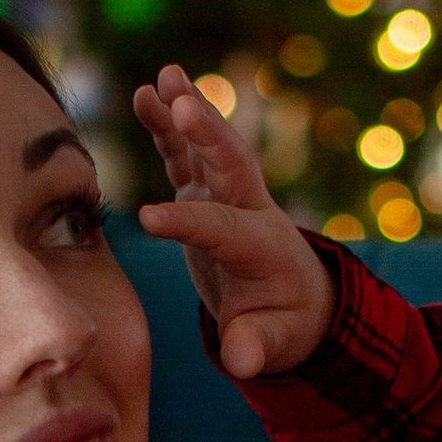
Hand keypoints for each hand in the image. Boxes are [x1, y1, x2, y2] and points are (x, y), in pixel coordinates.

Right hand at [132, 62, 337, 380]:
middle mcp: (248, 210)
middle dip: (207, 134)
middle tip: (182, 103)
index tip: (148, 219)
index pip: (220, 226)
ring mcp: (228, 196)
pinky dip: (170, 126)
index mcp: (260, 246)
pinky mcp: (209, 193)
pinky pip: (188, 153)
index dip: (187, 221)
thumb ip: (255, 348)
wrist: (296, 302)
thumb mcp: (273, 345)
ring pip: (209, 147)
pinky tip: (146, 94)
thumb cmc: (281, 325)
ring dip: (187, 111)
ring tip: (163, 78)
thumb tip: (242, 363)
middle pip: (230, 164)